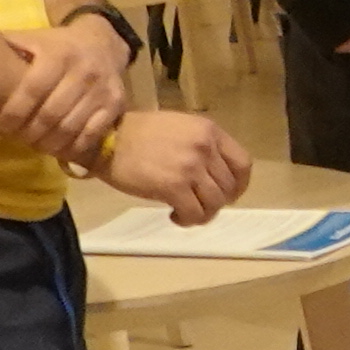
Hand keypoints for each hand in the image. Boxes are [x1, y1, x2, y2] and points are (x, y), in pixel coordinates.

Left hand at [0, 17, 131, 161]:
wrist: (104, 41)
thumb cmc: (57, 45)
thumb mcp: (32, 38)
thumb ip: (6, 46)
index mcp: (59, 55)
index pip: (32, 90)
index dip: (15, 112)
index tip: (3, 125)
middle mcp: (83, 71)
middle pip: (51, 114)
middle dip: (30, 133)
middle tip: (19, 139)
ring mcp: (102, 90)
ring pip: (71, 128)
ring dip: (50, 143)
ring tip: (37, 146)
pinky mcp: (116, 104)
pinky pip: (93, 134)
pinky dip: (74, 147)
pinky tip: (61, 149)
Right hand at [96, 108, 252, 224]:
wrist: (106, 140)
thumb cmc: (139, 134)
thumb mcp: (180, 128)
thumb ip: (202, 147)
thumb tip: (217, 177)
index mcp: (209, 131)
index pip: (243, 164)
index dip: (239, 185)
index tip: (229, 195)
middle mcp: (205, 147)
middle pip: (229, 187)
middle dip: (217, 202)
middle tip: (199, 205)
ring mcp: (190, 167)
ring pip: (215, 203)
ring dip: (202, 214)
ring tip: (184, 212)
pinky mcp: (173, 186)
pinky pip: (195, 214)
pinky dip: (188, 220)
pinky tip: (174, 216)